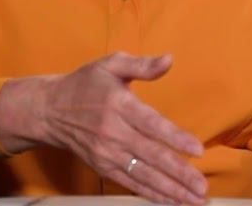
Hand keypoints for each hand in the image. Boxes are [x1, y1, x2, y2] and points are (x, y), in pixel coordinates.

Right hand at [39, 51, 208, 204]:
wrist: (49, 110)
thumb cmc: (85, 84)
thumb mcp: (111, 65)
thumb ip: (142, 65)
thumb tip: (169, 60)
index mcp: (118, 104)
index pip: (151, 124)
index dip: (175, 138)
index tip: (197, 150)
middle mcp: (113, 132)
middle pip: (151, 155)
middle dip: (179, 173)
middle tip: (202, 187)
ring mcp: (106, 153)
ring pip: (143, 174)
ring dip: (170, 190)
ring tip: (193, 200)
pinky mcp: (102, 167)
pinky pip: (130, 183)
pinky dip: (151, 194)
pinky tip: (171, 200)